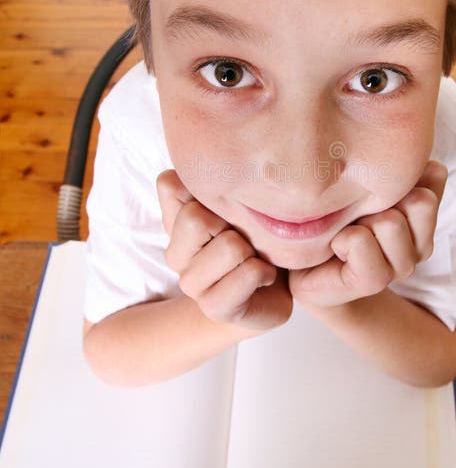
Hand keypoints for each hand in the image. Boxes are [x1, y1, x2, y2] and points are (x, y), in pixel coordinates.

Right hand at [157, 170, 292, 330]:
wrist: (274, 290)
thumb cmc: (256, 238)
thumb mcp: (237, 202)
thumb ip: (213, 180)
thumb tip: (193, 159)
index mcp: (175, 221)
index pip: (170, 184)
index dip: (206, 188)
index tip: (226, 202)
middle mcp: (175, 252)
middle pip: (195, 216)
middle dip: (235, 222)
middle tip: (246, 235)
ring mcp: (191, 284)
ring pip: (229, 246)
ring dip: (254, 250)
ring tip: (256, 257)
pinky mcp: (214, 307)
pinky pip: (248, 274)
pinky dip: (265, 272)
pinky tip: (264, 277)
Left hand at [288, 160, 447, 309]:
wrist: (309, 273)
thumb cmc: (339, 220)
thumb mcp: (370, 188)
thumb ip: (402, 175)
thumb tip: (433, 166)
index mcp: (425, 220)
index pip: (435, 178)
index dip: (398, 176)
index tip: (372, 188)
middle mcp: (421, 246)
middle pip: (420, 201)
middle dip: (379, 198)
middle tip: (356, 213)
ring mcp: (401, 267)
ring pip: (390, 222)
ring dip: (358, 220)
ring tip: (345, 231)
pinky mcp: (373, 282)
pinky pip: (360, 242)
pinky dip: (343, 239)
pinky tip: (337, 247)